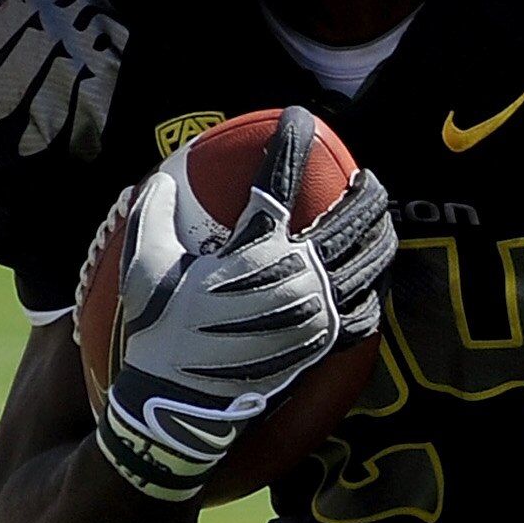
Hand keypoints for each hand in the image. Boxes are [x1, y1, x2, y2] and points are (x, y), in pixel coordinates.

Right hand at [97, 108, 394, 502]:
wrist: (179, 404)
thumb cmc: (157, 331)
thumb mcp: (142, 264)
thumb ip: (152, 213)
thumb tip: (160, 176)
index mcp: (253, 248)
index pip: (281, 178)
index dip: (293, 141)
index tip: (301, 119)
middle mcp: (295, 275)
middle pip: (350, 220)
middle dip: (365, 192)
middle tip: (365, 180)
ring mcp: (316, 312)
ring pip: (369, 263)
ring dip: (380, 236)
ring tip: (381, 223)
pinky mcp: (323, 346)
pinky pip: (365, 313)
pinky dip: (373, 291)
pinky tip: (373, 282)